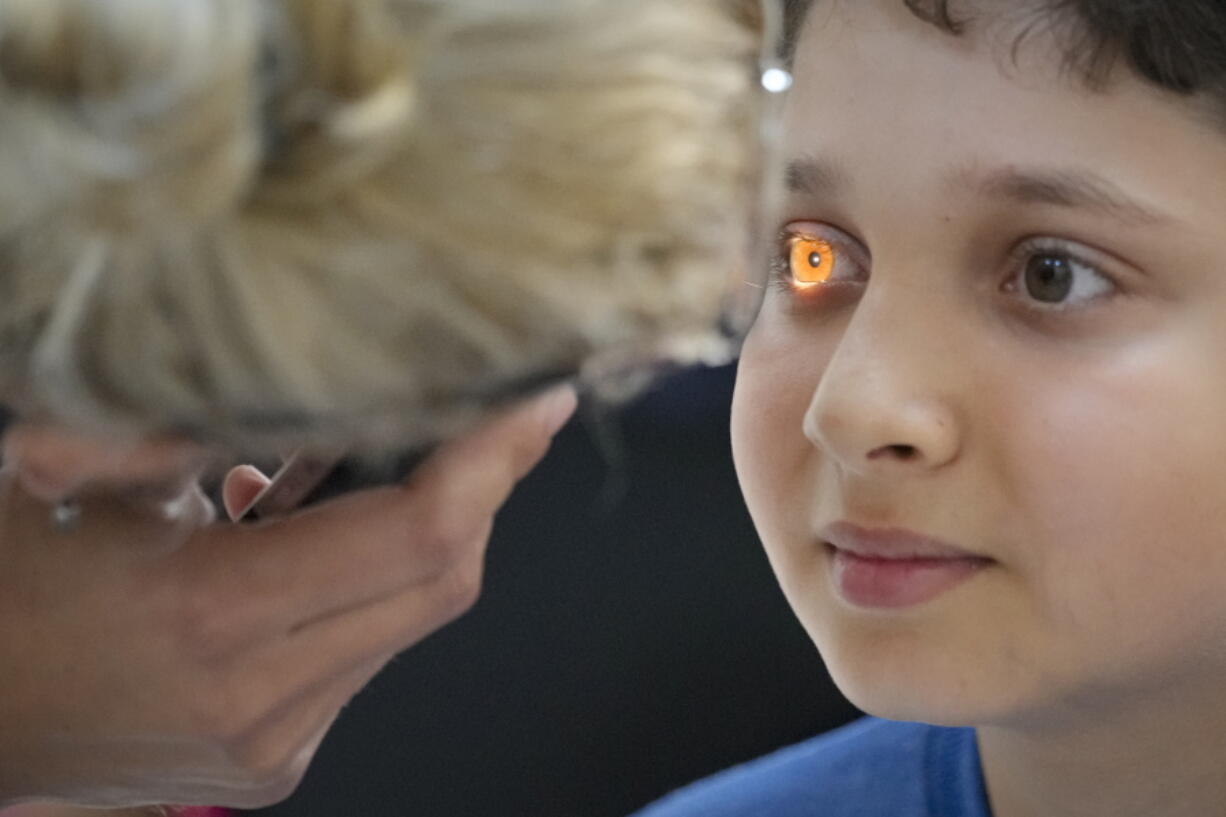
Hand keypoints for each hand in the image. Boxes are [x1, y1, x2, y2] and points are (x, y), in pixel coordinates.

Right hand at [0, 386, 575, 808]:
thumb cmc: (0, 591)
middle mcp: (258, 697)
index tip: (534, 397)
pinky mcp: (275, 757)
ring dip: (426, 533)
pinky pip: (366, 651)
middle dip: (487, 489)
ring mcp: (272, 741)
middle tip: (503, 413)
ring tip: (402, 454)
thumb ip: (200, 418)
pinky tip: (330, 526)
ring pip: (412, 617)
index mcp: (209, 613)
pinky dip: (372, 582)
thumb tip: (322, 366)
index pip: (416, 533)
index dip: (494, 459)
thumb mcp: (77, 476)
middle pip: (442, 580)